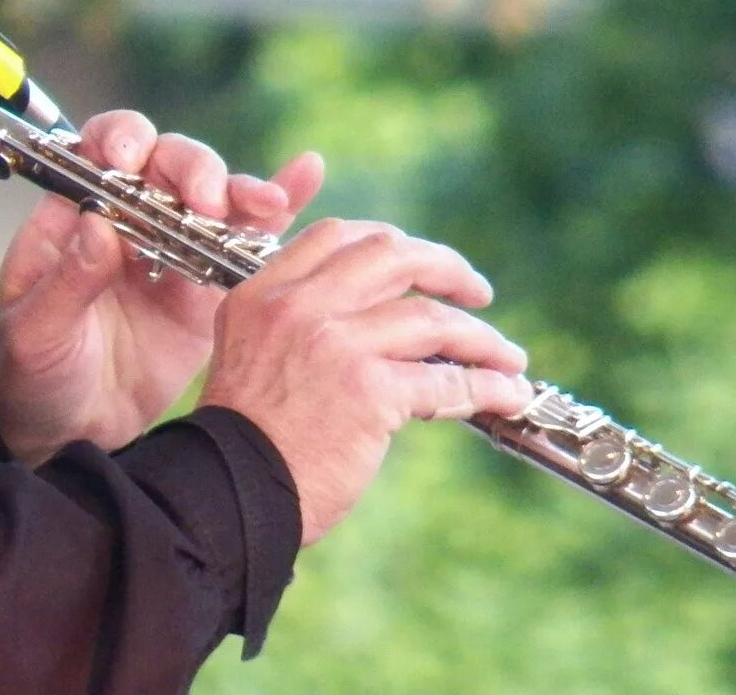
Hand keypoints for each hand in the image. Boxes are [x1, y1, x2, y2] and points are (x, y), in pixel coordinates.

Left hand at [0, 110, 324, 465]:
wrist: (68, 436)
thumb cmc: (33, 376)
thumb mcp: (35, 333)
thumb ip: (66, 281)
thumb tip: (96, 223)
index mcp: (77, 215)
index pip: (102, 148)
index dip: (123, 140)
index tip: (132, 160)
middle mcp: (130, 219)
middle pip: (169, 163)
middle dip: (192, 170)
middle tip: (204, 202)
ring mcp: (174, 250)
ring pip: (214, 195)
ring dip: (240, 189)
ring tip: (261, 204)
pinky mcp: (209, 287)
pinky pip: (246, 239)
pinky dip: (280, 205)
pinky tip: (304, 178)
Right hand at [198, 219, 532, 544]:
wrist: (226, 498)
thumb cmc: (244, 441)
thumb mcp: (251, 354)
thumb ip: (296, 321)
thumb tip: (378, 312)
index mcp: (264, 293)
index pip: (336, 237)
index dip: (388, 241)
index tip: (420, 260)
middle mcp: (298, 307)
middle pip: (392, 256)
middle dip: (447, 267)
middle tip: (478, 293)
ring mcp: (334, 344)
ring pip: (431, 319)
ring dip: (481, 339)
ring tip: (509, 357)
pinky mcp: (368, 391)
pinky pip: (444, 381)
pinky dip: (486, 386)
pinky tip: (506, 394)